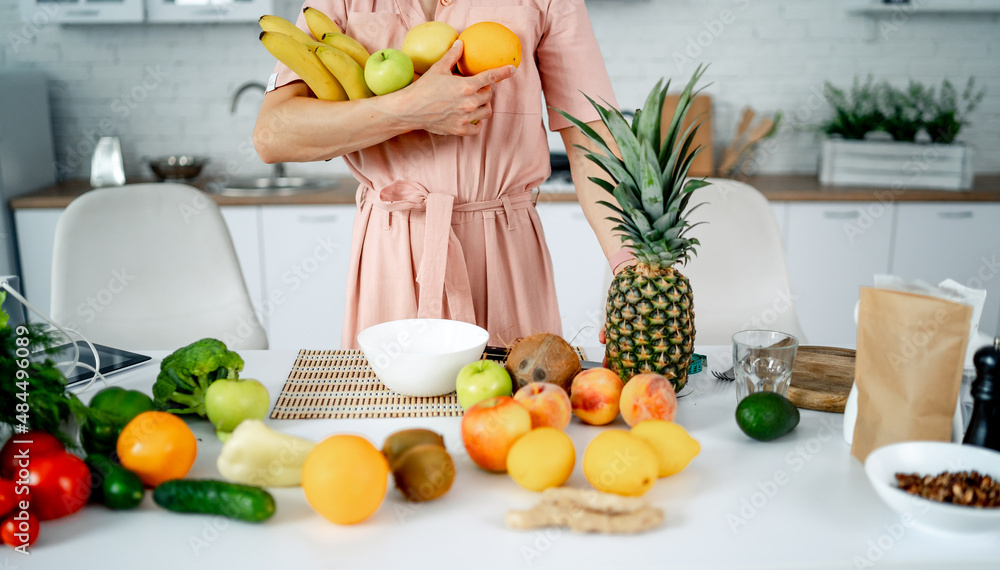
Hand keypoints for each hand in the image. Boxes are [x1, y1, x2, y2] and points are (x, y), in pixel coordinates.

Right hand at [396, 40, 514, 135]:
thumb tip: (461, 43)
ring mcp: (466, 118)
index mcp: (467, 86)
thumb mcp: (438, 68)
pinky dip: (477, 124)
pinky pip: (478, 129)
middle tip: (474, 89)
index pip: (491, 77)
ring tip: (474, 103)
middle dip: (484, 91)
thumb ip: (452, 56)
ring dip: (483, 106)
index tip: (512, 69)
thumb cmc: (424, 88)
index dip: (503, 72)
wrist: (410, 109)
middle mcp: (469, 102)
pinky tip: (471, 118)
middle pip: (488, 96)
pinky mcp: (460, 130)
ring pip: (487, 111)